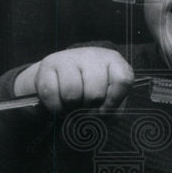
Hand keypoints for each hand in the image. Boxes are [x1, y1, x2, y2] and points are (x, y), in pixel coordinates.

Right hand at [13, 47, 134, 114]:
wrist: (59, 78)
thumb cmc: (90, 91)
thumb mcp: (108, 99)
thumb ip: (112, 111)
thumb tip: (98, 116)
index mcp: (113, 61)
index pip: (123, 81)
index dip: (114, 101)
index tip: (105, 109)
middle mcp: (92, 56)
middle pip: (95, 94)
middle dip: (89, 109)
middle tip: (85, 108)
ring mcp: (69, 58)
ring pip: (72, 95)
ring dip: (71, 108)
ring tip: (73, 105)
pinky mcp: (48, 64)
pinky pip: (51, 94)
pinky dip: (56, 107)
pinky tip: (60, 104)